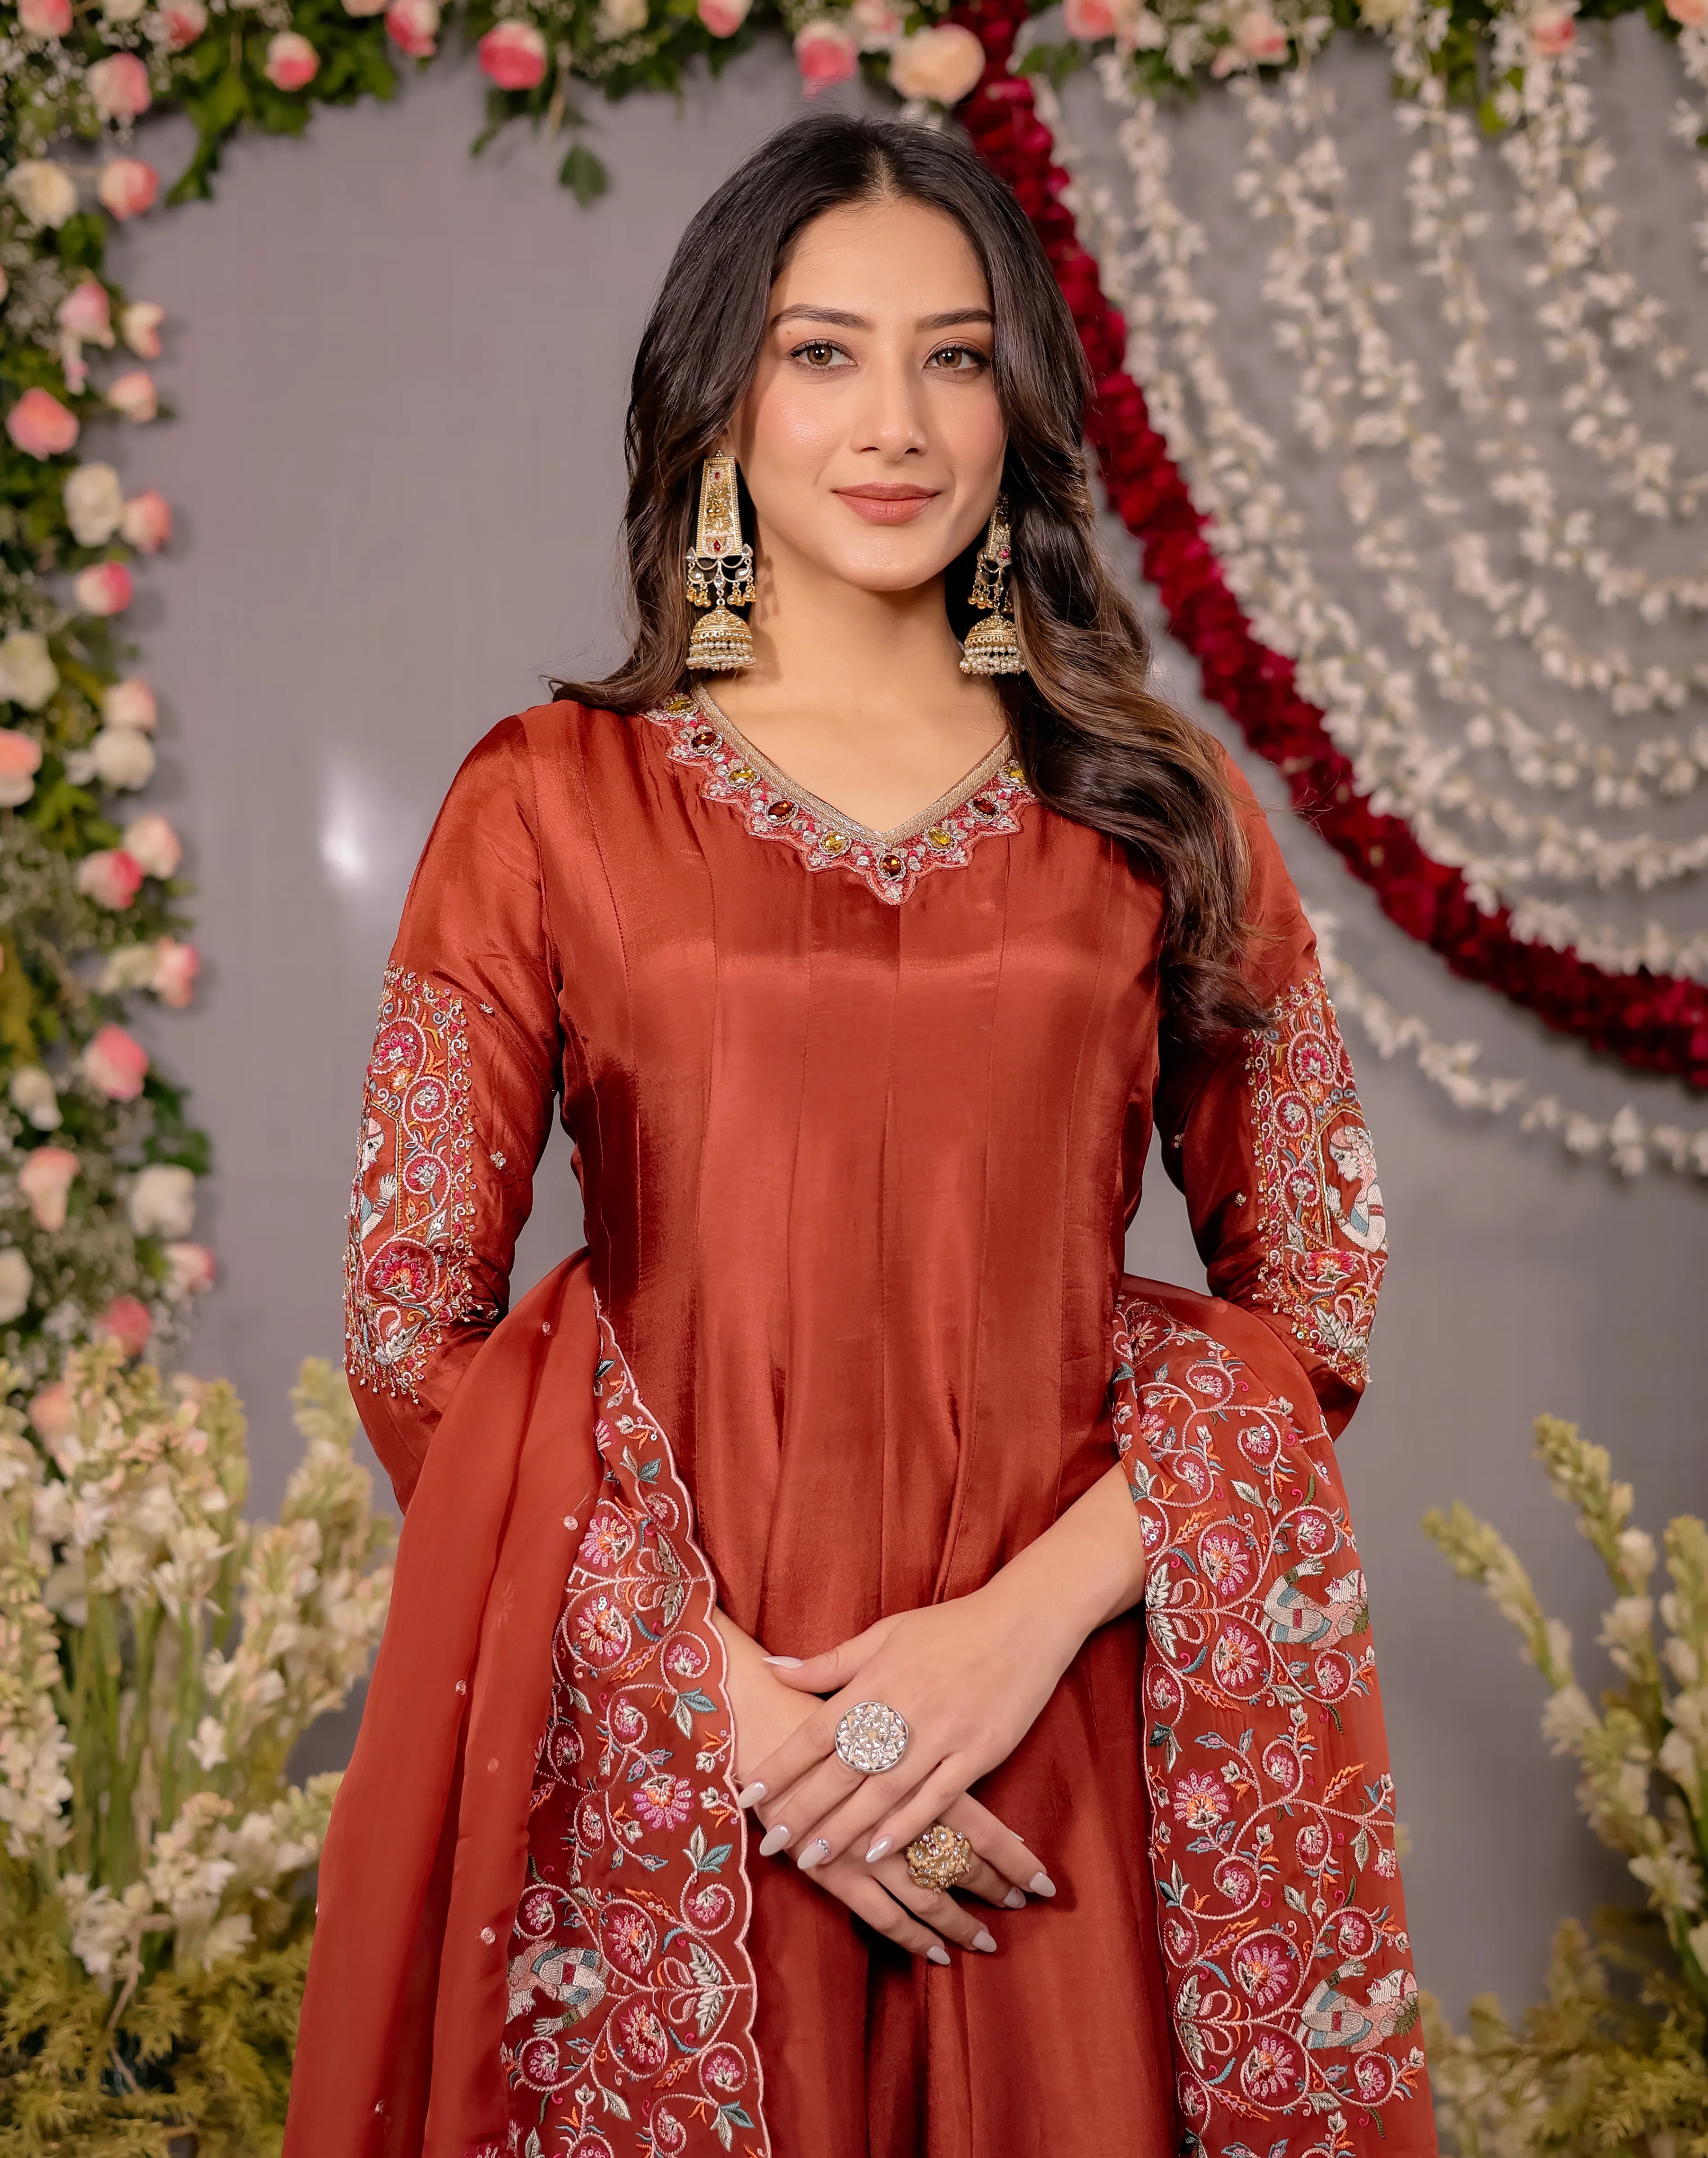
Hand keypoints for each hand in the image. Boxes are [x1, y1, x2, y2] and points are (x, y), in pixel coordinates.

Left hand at [714, 1606, 1038, 1961]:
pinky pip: (936, 1798)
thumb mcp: (886, 1634)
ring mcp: (942, 1733)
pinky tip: (878, 1851)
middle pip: (844, 1768)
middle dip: (804, 1808)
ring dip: (845, 1828)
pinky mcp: (978, 1752)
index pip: (818, 1728)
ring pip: (884, 1791)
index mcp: (876, 1678)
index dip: (782, 1762)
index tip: (749, 1791)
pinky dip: (905, 1825)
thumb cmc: (948, 1629)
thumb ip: (831, 1662)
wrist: (1022, 1623)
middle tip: (770, 1842)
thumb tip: (775, 1669)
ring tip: (812, 1859)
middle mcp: (904, 1708)